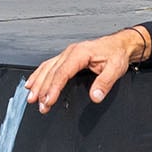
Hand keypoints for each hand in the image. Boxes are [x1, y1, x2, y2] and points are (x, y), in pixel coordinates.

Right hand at [24, 28, 150, 111]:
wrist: (120, 45)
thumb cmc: (116, 54)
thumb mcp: (116, 68)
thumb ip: (105, 82)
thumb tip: (95, 96)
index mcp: (80, 54)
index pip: (62, 73)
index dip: (54, 88)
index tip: (48, 101)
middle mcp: (70, 52)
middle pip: (51, 72)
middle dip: (43, 90)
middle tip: (40, 105)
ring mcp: (67, 54)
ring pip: (47, 68)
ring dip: (38, 83)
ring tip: (31, 98)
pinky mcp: (66, 58)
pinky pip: (48, 65)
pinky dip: (39, 75)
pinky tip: (32, 83)